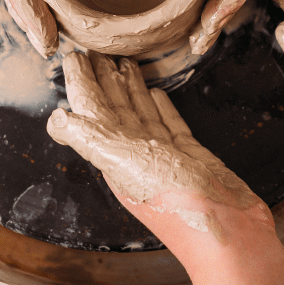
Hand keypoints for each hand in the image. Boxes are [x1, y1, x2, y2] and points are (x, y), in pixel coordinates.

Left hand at [47, 50, 283, 284]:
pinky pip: (170, 124)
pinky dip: (161, 107)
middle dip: (103, 78)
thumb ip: (91, 138)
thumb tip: (55, 118)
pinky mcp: (191, 156)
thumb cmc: (176, 203)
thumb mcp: (126, 165)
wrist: (228, 235)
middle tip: (97, 49)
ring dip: (130, 88)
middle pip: (113, 106)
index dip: (81, 81)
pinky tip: (158, 92)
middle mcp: (134, 153)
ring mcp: (162, 155)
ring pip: (141, 112)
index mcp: (113, 153)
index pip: (91, 108)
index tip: (74, 54)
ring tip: (124, 62)